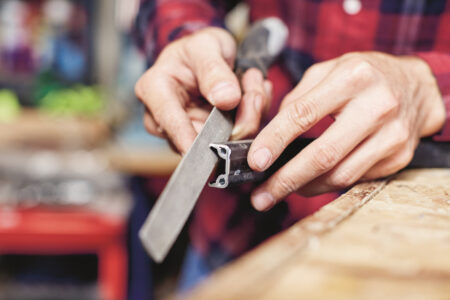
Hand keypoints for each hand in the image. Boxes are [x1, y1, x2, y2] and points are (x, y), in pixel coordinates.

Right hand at [135, 27, 271, 153]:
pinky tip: (251, 96)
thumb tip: (226, 99)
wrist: (208, 55)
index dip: (186, 136)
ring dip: (247, 118)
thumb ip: (214, 70)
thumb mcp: (206, 46)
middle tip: (255, 94)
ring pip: (219, 141)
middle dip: (235, 122)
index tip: (207, 148)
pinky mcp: (207, 139)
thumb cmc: (200, 49)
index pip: (168, 119)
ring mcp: (186, 132)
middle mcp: (164, 117)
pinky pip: (233, 139)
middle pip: (199, 137)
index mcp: (154, 89)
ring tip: (252, 85)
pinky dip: (250, 119)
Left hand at [248, 52, 445, 210]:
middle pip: (323, 155)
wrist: (415, 88)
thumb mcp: (329, 70)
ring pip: (340, 175)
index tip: (255, 161)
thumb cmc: (365, 76)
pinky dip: (327, 185)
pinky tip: (310, 183)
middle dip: (286, 179)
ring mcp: (392, 136)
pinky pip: (355, 179)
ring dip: (305, 188)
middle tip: (261, 196)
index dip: (275, 140)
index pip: (303, 114)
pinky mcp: (399, 157)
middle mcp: (377, 106)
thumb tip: (272, 133)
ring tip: (281, 190)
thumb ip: (298, 97)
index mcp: (353, 78)